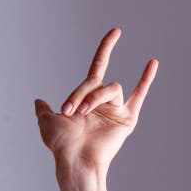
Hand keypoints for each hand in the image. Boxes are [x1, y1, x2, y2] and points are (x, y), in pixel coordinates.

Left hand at [33, 28, 158, 186]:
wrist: (74, 159)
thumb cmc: (60, 144)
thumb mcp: (46, 122)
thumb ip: (43, 110)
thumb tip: (38, 101)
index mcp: (86, 99)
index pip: (97, 68)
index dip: (106, 49)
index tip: (116, 31)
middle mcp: (102, 102)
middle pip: (96, 82)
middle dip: (80, 92)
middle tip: (68, 109)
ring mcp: (115, 110)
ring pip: (110, 88)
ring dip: (93, 98)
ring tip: (81, 113)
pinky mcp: (127, 119)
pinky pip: (139, 96)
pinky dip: (146, 80)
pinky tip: (151, 62)